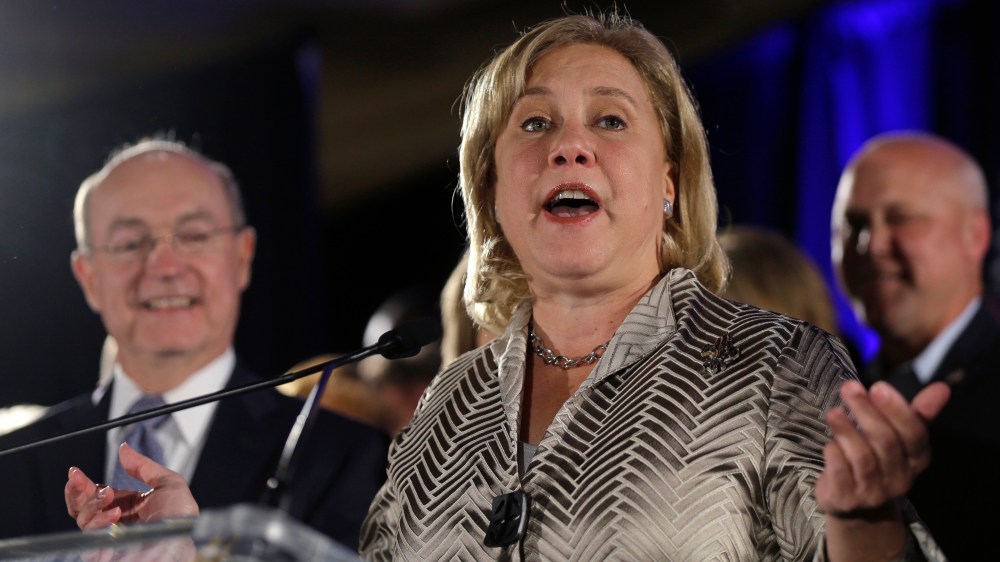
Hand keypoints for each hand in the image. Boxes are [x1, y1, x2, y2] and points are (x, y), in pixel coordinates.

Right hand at [65, 443, 199, 530]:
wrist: (184, 540)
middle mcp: (115, 524)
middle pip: (81, 509)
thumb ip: (143, 467)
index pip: (95, 497)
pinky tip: (113, 514)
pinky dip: (98, 524)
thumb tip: (124, 449)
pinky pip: (90, 540)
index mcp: (128, 508)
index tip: (76, 472)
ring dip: (91, 504)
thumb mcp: (168, 484)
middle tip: (79, 479)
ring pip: (83, 522)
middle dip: (77, 491)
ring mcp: (109, 540)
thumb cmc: (182, 520)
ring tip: (108, 495)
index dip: (83, 485)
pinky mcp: (105, 553)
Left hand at [817, 380, 949, 560]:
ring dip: (846, 431)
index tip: (878, 386)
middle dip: (866, 412)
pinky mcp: (847, 500)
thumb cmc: (879, 458)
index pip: (914, 433)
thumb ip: (919, 413)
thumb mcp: (900, 437)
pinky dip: (833, 453)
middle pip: (886, 442)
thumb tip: (943, 387)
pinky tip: (829, 442)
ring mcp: (873, 493)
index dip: (897, 409)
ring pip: (862, 457)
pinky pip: (840, 472)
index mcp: (917, 460)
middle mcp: (900, 479)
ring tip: (833, 412)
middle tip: (849, 387)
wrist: (855, 505)